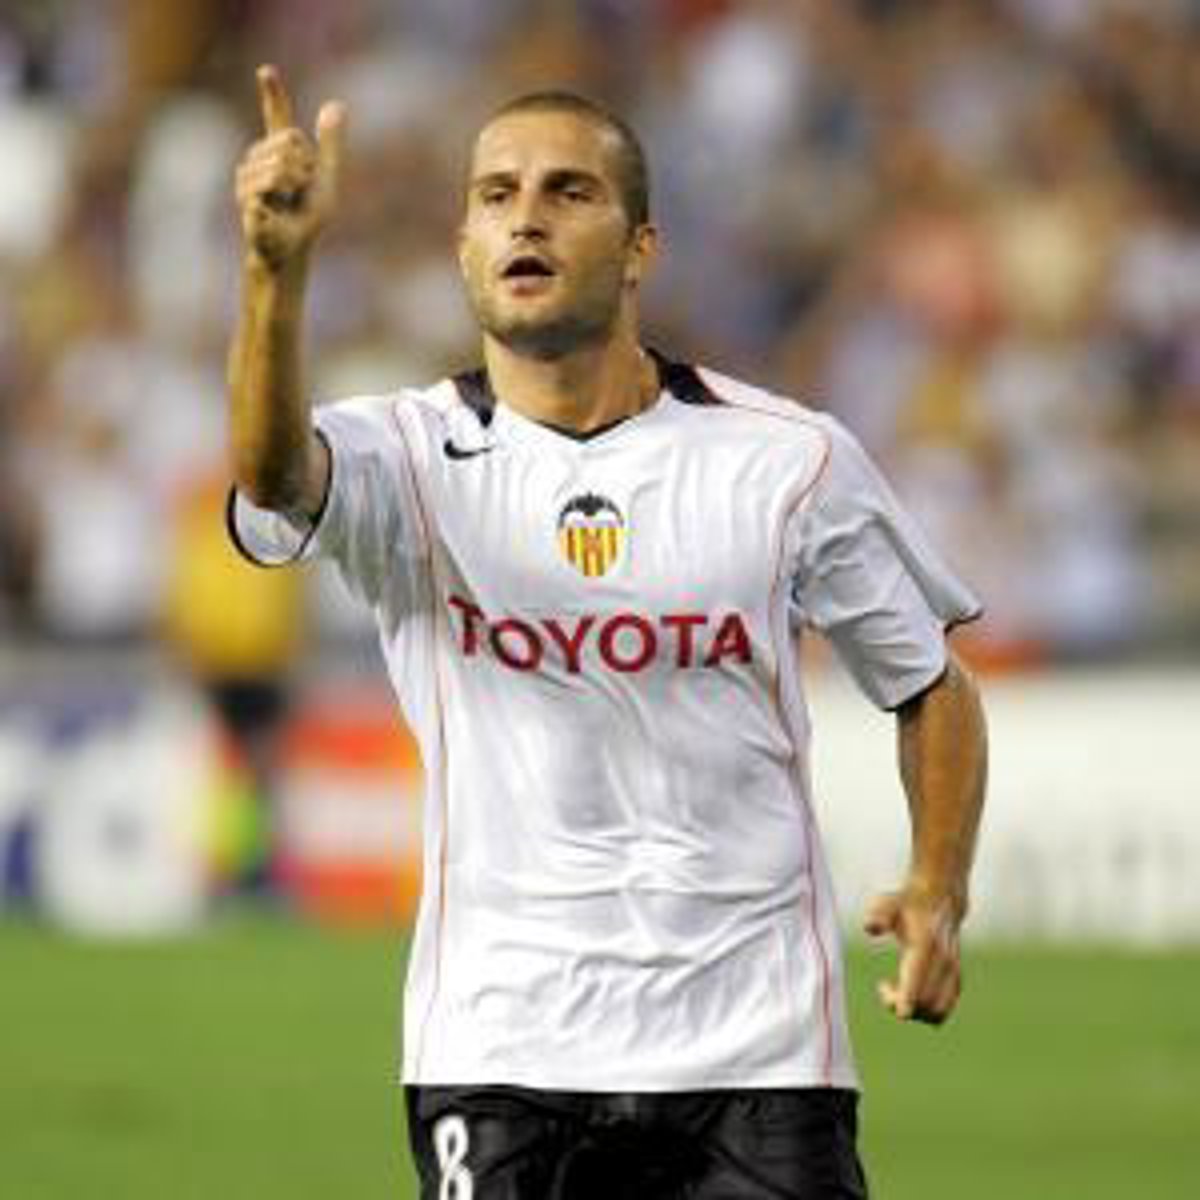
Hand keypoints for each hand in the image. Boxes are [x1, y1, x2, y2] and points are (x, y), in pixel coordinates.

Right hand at [235, 64, 345, 271]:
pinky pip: (271, 181)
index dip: (273, 94)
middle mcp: (260, 158)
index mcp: (281, 153)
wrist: (292, 248)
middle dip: (306, 163)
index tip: (266, 71)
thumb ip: (331, 144)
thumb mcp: (327, 179)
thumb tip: (337, 104)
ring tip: (290, 201)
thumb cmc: (307, 218)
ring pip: (280, 161)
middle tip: (302, 189)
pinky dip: (282, 194)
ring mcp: (248, 175)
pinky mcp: (245, 194)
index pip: (276, 117)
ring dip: (296, 182)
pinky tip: (276, 208)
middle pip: (290, 139)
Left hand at [863, 883, 964, 1025]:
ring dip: (914, 1012)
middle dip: (900, 1005)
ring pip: (936, 1012)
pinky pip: (943, 1010)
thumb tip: (870, 928)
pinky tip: (911, 995)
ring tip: (897, 994)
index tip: (883, 991)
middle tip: (884, 987)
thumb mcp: (888, 903)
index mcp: (926, 947)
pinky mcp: (956, 980)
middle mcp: (943, 963)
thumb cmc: (906, 904)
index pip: (917, 985)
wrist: (940, 899)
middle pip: (923, 1005)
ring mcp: (953, 973)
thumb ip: (879, 915)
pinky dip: (926, 1012)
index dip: (901, 1002)